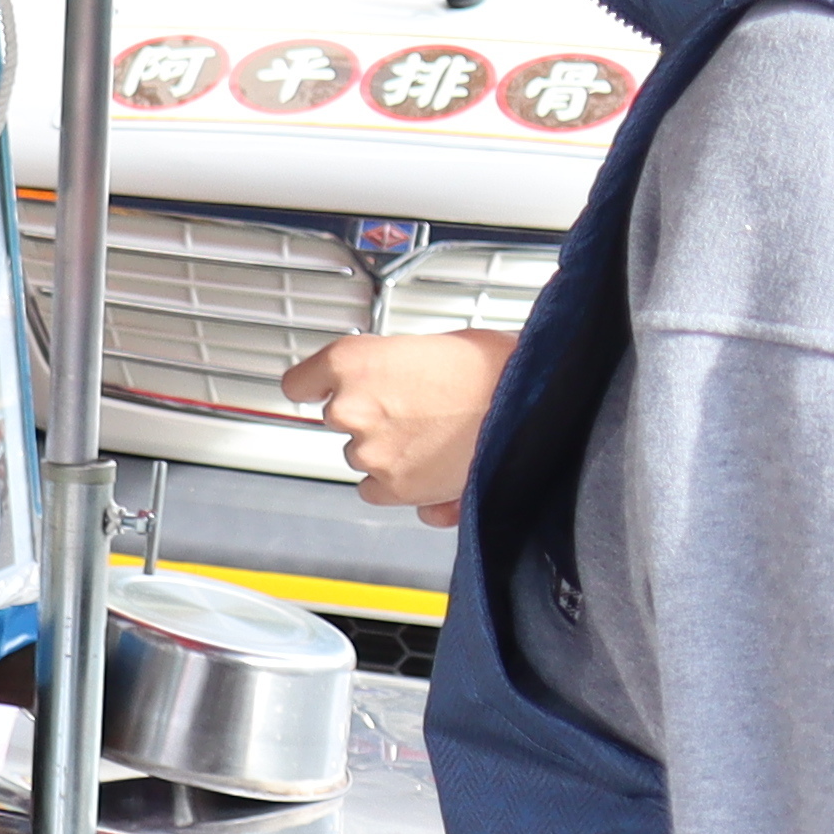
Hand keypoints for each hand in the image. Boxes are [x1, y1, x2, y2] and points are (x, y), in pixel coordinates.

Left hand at [280, 327, 510, 524]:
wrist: (535, 404)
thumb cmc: (497, 367)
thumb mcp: (429, 345)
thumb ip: (388, 366)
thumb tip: (377, 382)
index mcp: (351, 361)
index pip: (298, 382)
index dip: (316, 386)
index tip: (319, 389)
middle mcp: (350, 407)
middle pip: (337, 418)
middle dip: (369, 414)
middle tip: (413, 407)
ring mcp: (369, 450)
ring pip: (359, 453)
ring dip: (386, 448)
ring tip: (433, 432)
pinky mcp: (394, 487)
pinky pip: (375, 488)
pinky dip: (396, 482)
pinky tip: (429, 463)